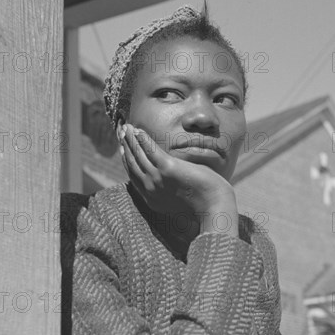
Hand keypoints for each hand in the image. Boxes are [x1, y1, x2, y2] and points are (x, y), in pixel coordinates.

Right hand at [119, 124, 237, 234]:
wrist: (214, 207)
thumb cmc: (204, 204)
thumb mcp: (181, 198)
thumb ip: (171, 189)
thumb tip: (173, 178)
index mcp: (152, 199)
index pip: (134, 175)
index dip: (127, 159)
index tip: (123, 147)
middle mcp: (150, 190)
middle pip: (132, 164)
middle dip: (125, 146)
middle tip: (121, 133)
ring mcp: (157, 179)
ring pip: (138, 155)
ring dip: (130, 139)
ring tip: (126, 127)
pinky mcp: (167, 169)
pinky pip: (150, 150)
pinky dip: (142, 139)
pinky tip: (138, 130)